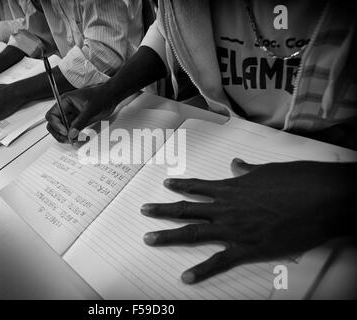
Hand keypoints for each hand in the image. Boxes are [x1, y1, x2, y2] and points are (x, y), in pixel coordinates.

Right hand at [45, 83, 117, 142]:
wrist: (112, 96)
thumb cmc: (102, 96)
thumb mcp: (91, 109)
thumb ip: (80, 122)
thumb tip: (71, 133)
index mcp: (65, 101)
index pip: (52, 115)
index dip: (56, 125)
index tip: (66, 132)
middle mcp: (66, 108)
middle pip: (54, 124)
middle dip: (59, 133)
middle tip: (69, 139)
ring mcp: (72, 115)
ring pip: (63, 129)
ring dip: (67, 136)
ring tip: (76, 140)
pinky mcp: (78, 120)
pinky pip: (72, 130)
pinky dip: (74, 136)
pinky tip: (81, 138)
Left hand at [141, 159, 353, 283]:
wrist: (319, 199)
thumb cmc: (296, 181)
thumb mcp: (269, 171)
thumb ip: (248, 170)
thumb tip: (236, 164)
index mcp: (231, 188)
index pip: (198, 187)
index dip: (181, 186)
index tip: (166, 185)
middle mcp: (225, 208)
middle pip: (186, 209)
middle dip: (163, 210)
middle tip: (144, 210)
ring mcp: (233, 229)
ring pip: (193, 232)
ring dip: (168, 236)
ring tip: (149, 239)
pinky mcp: (247, 248)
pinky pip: (219, 261)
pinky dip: (201, 270)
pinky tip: (186, 277)